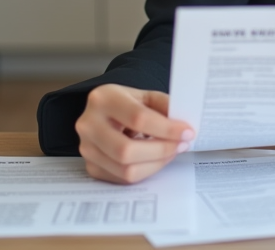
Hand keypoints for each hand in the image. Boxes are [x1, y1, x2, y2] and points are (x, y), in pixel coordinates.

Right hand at [75, 84, 194, 183]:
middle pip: (127, 150)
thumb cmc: (126, 104)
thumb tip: (184, 126)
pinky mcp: (91, 167)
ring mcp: (86, 148)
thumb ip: (164, 106)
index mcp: (103, 99)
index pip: (138, 118)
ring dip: (156, 163)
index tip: (187, 132)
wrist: (103, 113)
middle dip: (161, 150)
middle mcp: (88, 124)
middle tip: (181, 145)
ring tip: (170, 152)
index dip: (166, 129)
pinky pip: (123, 178)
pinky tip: (155, 159)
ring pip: (126, 169)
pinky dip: (145, 171)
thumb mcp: (145, 96)